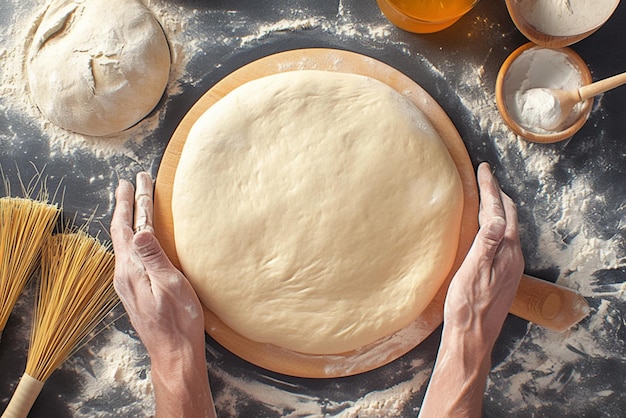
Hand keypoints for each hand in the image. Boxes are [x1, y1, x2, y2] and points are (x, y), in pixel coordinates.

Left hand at [110, 172, 214, 417]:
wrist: (173, 352)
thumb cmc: (178, 320)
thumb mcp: (171, 285)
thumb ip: (153, 258)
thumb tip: (138, 230)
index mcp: (131, 270)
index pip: (127, 228)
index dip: (130, 203)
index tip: (133, 181)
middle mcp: (124, 274)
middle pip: (122, 233)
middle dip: (126, 206)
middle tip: (129, 184)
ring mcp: (127, 284)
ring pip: (124, 244)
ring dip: (128, 221)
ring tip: (132, 204)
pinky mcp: (135, 291)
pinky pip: (130, 255)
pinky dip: (133, 237)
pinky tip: (138, 238)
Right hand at [444, 162, 524, 345]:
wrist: (472, 337)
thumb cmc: (467, 306)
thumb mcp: (473, 272)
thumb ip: (487, 243)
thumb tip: (498, 216)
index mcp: (507, 252)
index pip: (500, 211)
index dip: (491, 188)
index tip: (483, 168)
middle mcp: (513, 257)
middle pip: (510, 216)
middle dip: (498, 194)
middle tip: (484, 177)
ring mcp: (510, 267)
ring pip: (508, 227)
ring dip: (498, 209)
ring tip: (486, 196)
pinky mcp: (503, 275)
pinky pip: (503, 240)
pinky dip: (495, 225)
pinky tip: (486, 229)